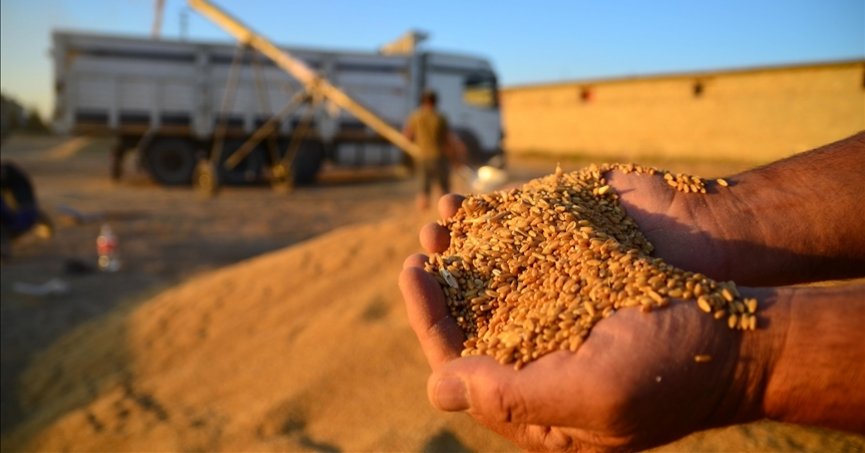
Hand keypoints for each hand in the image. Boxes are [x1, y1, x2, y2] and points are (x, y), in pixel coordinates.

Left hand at [399, 195, 764, 451]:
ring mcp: (557, 312)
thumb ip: (515, 396)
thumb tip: (436, 388)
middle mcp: (539, 356)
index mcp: (536, 401)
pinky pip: (525, 252)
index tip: (414, 277)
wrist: (744, 325)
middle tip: (421, 252)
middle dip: (439, 287)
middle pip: (468, 323)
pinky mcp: (578, 274)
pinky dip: (496, 228)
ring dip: (461, 254)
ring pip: (490, 284)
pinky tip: (475, 208)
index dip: (430, 322)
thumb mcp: (597, 395)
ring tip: (440, 224)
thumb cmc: (675, 369)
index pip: (463, 368)